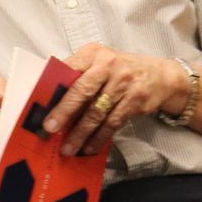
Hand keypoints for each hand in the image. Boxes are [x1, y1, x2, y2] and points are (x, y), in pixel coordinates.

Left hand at [44, 42, 189, 156]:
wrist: (159, 75)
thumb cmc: (120, 70)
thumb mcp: (100, 62)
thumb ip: (78, 74)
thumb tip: (49, 98)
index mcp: (94, 53)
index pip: (69, 70)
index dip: (55, 91)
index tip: (42, 108)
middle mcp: (109, 64)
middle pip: (82, 91)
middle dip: (64, 113)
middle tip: (50, 129)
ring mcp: (124, 81)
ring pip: (97, 112)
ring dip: (80, 133)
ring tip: (68, 148)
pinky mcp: (135, 99)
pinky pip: (113, 123)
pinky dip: (99, 138)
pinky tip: (89, 147)